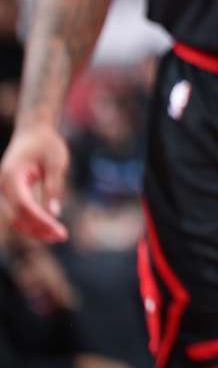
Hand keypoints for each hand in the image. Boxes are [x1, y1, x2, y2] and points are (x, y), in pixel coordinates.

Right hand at [0, 124, 69, 243]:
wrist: (33, 130)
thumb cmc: (47, 143)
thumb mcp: (56, 162)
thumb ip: (53, 187)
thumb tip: (53, 214)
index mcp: (12, 176)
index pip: (25, 207)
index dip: (42, 222)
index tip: (60, 232)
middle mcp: (3, 185)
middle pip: (18, 216)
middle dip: (39, 229)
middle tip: (62, 237)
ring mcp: (3, 189)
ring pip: (15, 217)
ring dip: (34, 229)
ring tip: (57, 236)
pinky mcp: (9, 191)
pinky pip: (17, 211)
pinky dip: (30, 221)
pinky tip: (47, 228)